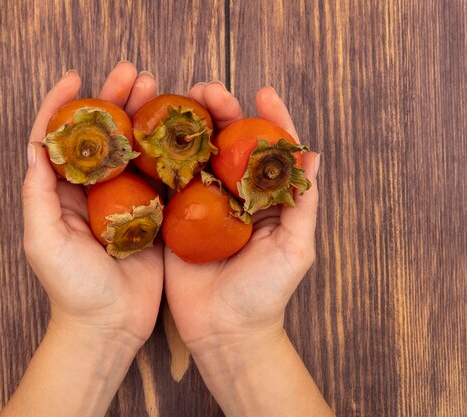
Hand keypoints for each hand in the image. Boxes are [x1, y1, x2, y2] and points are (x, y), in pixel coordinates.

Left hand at [23, 62, 161, 351]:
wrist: (109, 325)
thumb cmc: (70, 289)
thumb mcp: (43, 242)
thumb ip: (38, 196)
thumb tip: (36, 148)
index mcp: (61, 193)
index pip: (58, 139)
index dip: (64, 105)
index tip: (76, 78)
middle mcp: (92, 191)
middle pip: (102, 135)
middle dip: (114, 100)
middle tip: (133, 74)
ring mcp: (124, 200)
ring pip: (133, 148)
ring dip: (144, 117)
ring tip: (159, 90)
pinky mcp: (152, 213)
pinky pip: (160, 174)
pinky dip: (168, 150)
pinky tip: (180, 129)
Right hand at [164, 82, 320, 356]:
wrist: (224, 331)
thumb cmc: (266, 293)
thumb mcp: (296, 249)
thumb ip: (303, 204)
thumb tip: (314, 155)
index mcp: (265, 199)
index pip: (269, 151)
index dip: (269, 119)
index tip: (264, 93)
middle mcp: (232, 196)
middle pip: (228, 144)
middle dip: (221, 111)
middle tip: (208, 89)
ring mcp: (201, 206)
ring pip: (196, 156)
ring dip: (189, 126)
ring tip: (182, 101)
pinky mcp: (173, 220)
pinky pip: (167, 183)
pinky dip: (161, 158)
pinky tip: (154, 136)